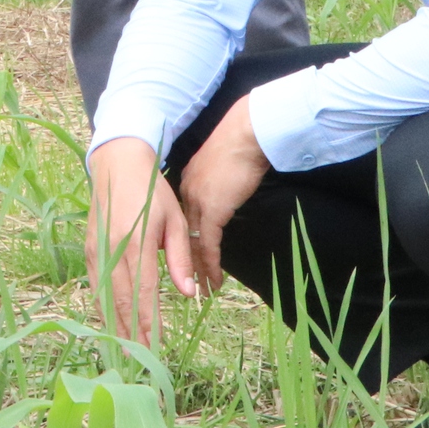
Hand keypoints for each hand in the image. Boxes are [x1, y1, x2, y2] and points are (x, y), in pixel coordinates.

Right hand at [84, 138, 194, 345]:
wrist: (116, 164)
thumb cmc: (152, 191)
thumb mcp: (175, 219)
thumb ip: (181, 257)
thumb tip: (188, 294)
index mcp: (137, 241)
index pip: (143, 291)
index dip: (149, 322)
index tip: (157, 347)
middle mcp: (112, 248)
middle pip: (121, 300)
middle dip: (132, 332)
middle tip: (142, 360)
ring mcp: (96, 250)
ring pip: (104, 297)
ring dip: (116, 325)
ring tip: (127, 350)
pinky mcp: (89, 249)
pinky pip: (95, 286)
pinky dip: (103, 308)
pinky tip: (112, 324)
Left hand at [174, 94, 270, 294]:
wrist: (246, 135)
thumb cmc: (240, 146)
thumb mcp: (222, 169)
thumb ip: (217, 187)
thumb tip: (223, 199)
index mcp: (187, 184)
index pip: (181, 220)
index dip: (183, 241)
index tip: (186, 259)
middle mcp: (186, 195)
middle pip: (182, 236)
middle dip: (186, 262)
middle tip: (189, 284)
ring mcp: (197, 203)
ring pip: (192, 244)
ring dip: (198, 270)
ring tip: (203, 292)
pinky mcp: (212, 211)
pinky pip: (208, 245)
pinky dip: (211, 265)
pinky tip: (215, 281)